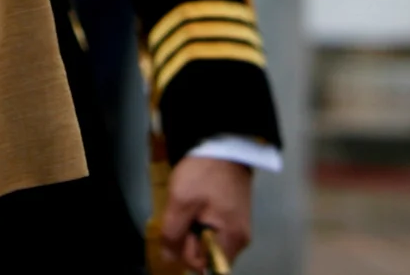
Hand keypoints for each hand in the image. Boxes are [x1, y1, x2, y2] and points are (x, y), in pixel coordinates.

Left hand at [162, 155, 253, 270]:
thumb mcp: (181, 201)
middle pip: (207, 254)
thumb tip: (169, 258)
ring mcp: (237, 227)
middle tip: (186, 210)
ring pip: (207, 241)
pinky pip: (212, 230)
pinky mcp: (233, 216)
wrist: (223, 145)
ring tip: (192, 204)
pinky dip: (200, 220)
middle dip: (189, 237)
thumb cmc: (204, 173)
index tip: (183, 225)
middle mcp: (240, 239)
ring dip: (193, 227)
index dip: (186, 248)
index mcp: (232, 239)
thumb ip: (174, 233)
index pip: (204, 265)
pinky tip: (197, 203)